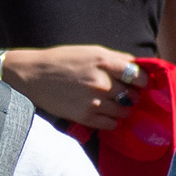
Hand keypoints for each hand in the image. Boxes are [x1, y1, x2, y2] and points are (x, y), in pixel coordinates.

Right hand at [3, 45, 142, 130]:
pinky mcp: (85, 117)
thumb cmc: (61, 60)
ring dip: (122, 109)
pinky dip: (112, 120)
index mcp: (104, 62)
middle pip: (133, 95)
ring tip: (113, 104)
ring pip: (124, 112)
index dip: (142, 81)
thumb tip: (137, 67)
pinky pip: (111, 124)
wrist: (32, 76)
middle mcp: (101, 82)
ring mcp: (94, 101)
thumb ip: (114, 59)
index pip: (138, 75)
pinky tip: (104, 113)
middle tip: (124, 94)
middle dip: (132, 95)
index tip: (140, 83)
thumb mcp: (89, 51)